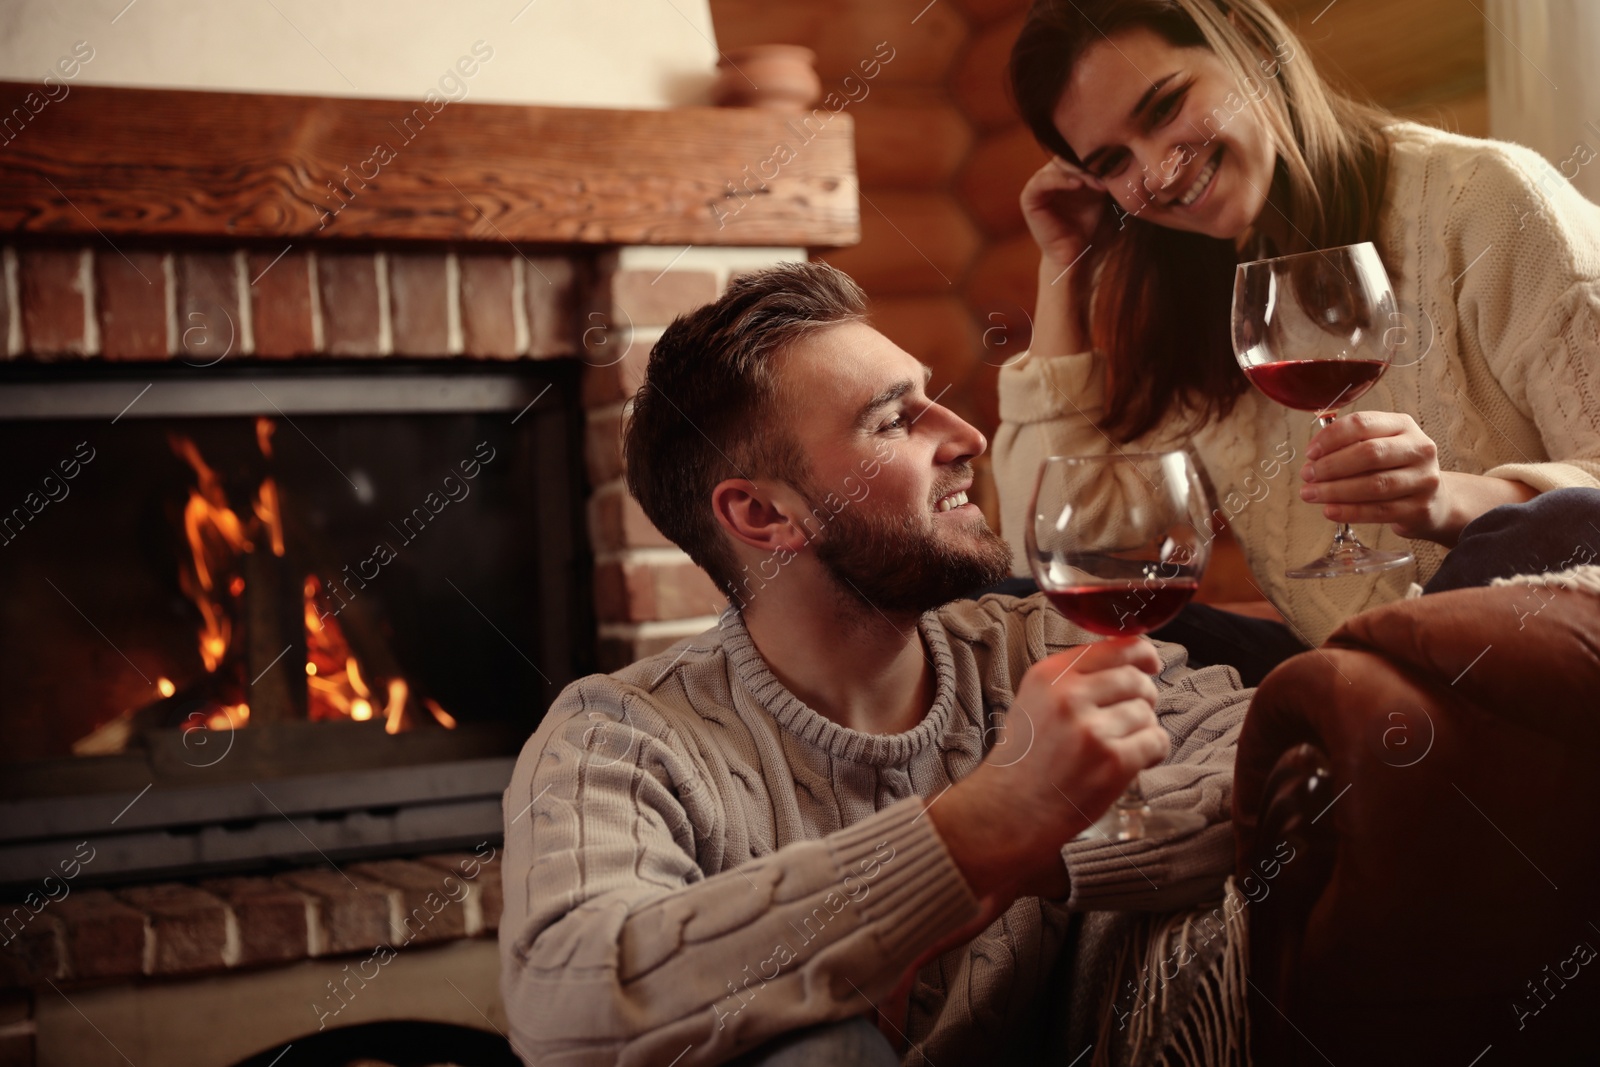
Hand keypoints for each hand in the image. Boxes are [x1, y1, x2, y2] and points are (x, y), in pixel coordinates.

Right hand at [927, 637, 1166, 908]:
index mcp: (1050, 674)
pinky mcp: (1113, 761)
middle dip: (1143, 698)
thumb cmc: (1026, 757)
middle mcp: (1069, 696)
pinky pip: (1156, 741)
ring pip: (1147, 713)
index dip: (1141, 653)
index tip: (1150, 662)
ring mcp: (1092, 729)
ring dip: (1143, 730)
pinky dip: (1152, 752)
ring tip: (1120, 747)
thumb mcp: (1036, 700)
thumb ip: (1074, 678)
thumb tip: (1129, 661)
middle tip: (1130, 719)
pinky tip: (1133, 763)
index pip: (1114, 646)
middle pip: (1136, 679)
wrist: (1011, 809)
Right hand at [1021, 156, 1108, 269]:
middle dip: (1090, 162)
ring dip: (1079, 170)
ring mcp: (1040, 185)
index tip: (1118, 166)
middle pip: (1069, 155)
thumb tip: (1121, 152)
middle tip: (1109, 173)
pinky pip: (1042, 181)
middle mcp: (1053, 176)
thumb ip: (1105, 175)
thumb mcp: (1103, 197)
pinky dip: (1060, 179)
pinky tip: (1079, 185)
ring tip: (1098, 183)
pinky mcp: (1030, 198)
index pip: (1081, 153)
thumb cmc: (1095, 229)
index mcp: (1070, 173)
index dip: (1099, 157)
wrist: (1079, 256)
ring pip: (1057, 164)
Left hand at [1301, 411, 1446, 540]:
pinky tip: (1329, 510)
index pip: (1363, 424)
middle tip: (1307, 475)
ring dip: (1335, 490)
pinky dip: (1350, 511)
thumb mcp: (1380, 446)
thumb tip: (1313, 458)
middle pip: (1370, 453)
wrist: (1434, 500)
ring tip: (1310, 494)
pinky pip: (1379, 511)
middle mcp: (1418, 449)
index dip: (1331, 437)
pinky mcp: (1420, 508)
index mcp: (1403, 426)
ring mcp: (1423, 479)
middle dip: (1331, 465)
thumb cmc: (1396, 469)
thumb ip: (1350, 445)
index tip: (1310, 452)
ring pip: (1374, 484)